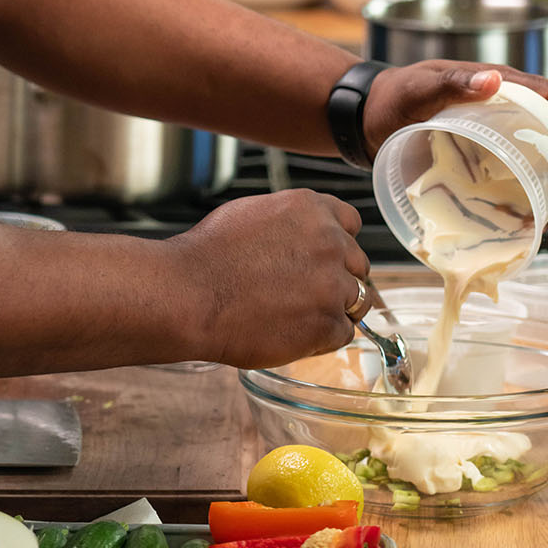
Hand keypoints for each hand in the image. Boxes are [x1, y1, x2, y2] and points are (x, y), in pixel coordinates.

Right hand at [170, 190, 368, 367]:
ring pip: (356, 300)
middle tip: (305, 294)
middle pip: (358, 264)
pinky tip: (293, 334)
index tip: (324, 259)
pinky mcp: (327, 323)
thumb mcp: (253, 214)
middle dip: (337, 278)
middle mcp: (331, 241)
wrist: (189, 294)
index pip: (351, 223)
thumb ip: (291, 222)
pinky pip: (343, 332)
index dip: (338, 244)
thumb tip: (302, 234)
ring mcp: (333, 284)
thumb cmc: (207, 255)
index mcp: (312, 209)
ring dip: (333, 309)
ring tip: (296, 316)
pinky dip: (322, 337)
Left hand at [361, 62, 547, 224]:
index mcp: (502, 86)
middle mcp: (510, 112)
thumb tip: (494, 80)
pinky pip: (522, 182)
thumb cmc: (393, 97)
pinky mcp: (488, 164)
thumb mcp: (419, 88)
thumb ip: (451, 83)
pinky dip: (534, 203)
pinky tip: (534, 226)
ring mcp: (500, 140)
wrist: (366, 120)